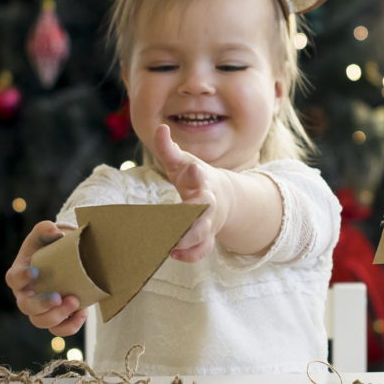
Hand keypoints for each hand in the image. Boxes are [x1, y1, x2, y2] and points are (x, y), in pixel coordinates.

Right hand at [5, 221, 87, 335]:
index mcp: (20, 274)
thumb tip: (55, 233)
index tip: (34, 272)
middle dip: (42, 305)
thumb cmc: (48, 245)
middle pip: (26, 307)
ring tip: (74, 302)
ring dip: (57, 317)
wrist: (63, 258)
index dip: (21, 278)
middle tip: (58, 297)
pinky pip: (58, 330)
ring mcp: (39, 309)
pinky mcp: (56, 317)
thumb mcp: (45, 233)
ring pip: (41, 322)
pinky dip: (70, 326)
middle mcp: (26, 295)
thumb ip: (46, 228)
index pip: (13, 279)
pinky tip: (82, 313)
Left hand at [152, 124, 225, 262]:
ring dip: (186, 241)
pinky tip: (172, 254)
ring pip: (203, 235)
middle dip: (191, 216)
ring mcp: (209, 222)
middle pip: (203, 211)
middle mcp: (207, 203)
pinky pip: (202, 250)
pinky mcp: (207, 237)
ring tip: (168, 246)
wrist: (223, 197)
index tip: (194, 169)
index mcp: (201, 181)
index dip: (196, 174)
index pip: (199, 176)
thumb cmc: (195, 178)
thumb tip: (160, 128)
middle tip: (175, 221)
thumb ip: (168, 148)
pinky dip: (189, 255)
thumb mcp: (182, 161)